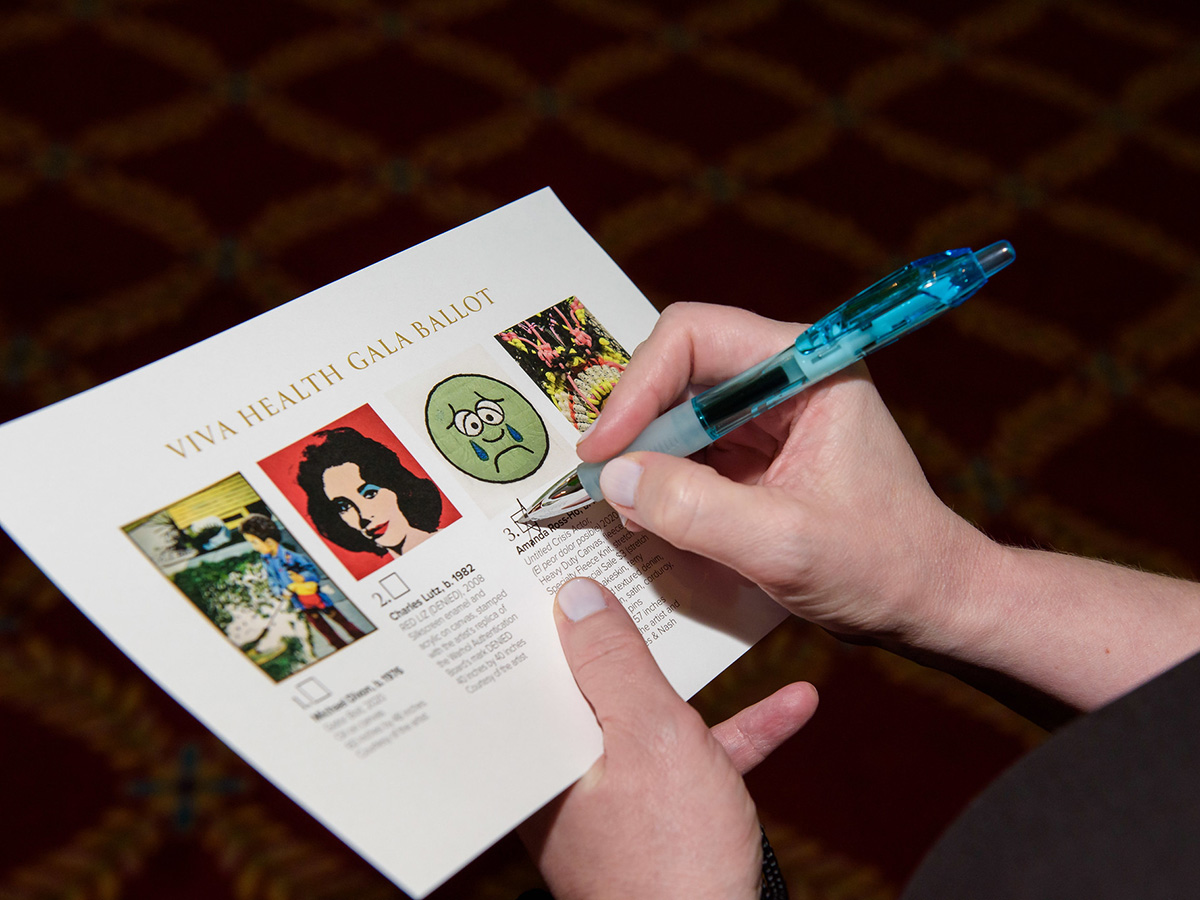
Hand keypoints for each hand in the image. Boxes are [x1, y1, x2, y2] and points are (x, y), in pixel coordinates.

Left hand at [520, 577, 816, 899]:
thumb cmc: (671, 858)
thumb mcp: (648, 737)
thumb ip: (612, 663)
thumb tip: (575, 597)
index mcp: (542, 756)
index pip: (527, 668)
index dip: (541, 613)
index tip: (556, 562)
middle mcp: (568, 776)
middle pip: (592, 683)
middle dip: (630, 632)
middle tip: (642, 574)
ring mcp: (619, 797)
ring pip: (651, 715)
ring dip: (699, 677)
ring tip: (720, 620)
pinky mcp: (667, 817)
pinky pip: (699, 757)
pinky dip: (742, 731)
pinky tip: (795, 703)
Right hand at [578, 302, 992, 647]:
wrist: (928, 603)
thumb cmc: (883, 565)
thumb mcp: (783, 543)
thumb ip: (694, 509)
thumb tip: (615, 477)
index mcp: (807, 367)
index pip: (695, 337)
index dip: (639, 384)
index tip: (606, 446)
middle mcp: (783, 379)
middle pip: (676, 370)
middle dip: (634, 420)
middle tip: (598, 474)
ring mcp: (767, 418)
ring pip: (675, 412)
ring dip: (642, 453)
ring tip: (617, 500)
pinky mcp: (754, 456)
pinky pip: (688, 451)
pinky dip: (659, 480)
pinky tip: (646, 514)